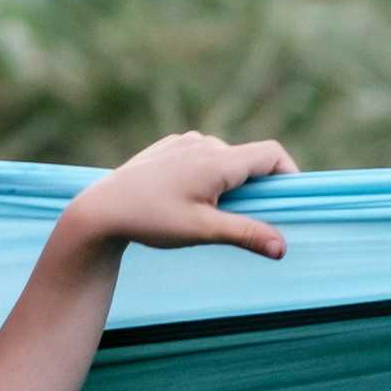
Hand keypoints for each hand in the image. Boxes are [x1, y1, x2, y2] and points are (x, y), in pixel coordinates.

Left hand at [60, 130, 297, 263]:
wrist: (101, 209)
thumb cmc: (151, 220)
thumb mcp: (202, 231)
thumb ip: (246, 234)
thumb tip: (283, 248)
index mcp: (217, 160)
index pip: (272, 154)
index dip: (289, 175)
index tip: (290, 202)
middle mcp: (203, 143)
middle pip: (249, 159)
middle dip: (258, 187)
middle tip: (249, 219)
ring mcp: (183, 143)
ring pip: (225, 159)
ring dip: (231, 183)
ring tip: (212, 214)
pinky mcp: (168, 148)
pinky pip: (202, 157)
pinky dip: (208, 176)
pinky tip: (187, 200)